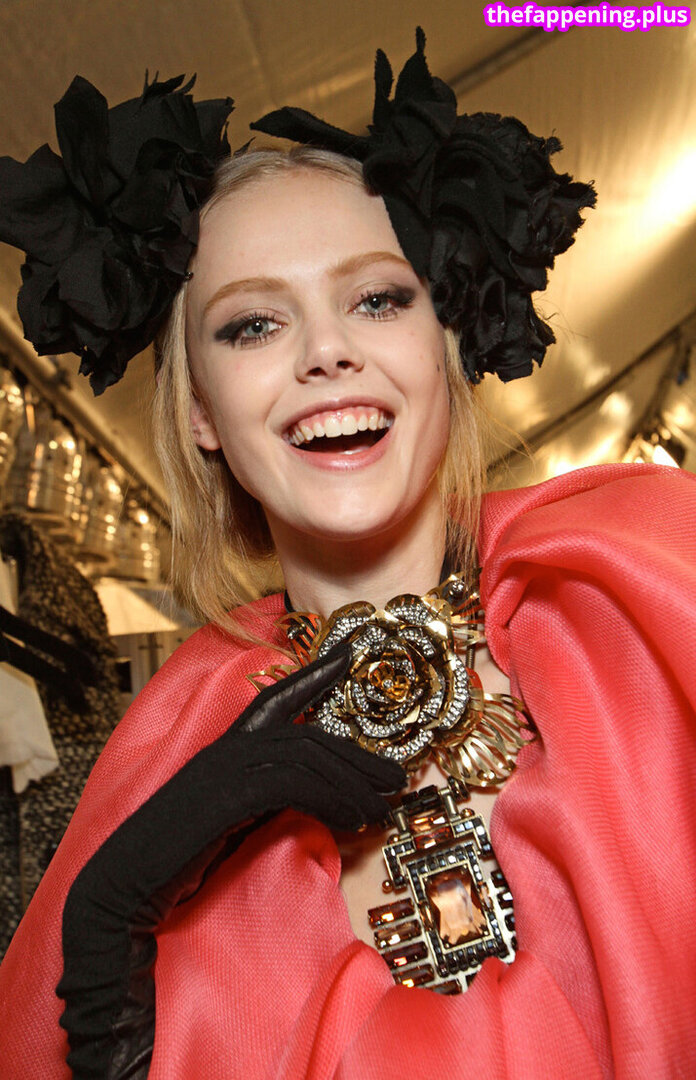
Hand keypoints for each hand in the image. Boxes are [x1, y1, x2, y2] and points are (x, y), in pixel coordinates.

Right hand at [58, 644, 405, 1078]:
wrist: (126, 883)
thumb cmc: (181, 852)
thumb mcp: (232, 813)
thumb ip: (265, 792)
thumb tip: (318, 793)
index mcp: (227, 744)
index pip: (276, 696)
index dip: (314, 673)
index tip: (349, 654)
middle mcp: (227, 747)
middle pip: (307, 735)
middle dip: (357, 756)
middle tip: (397, 778)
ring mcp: (224, 769)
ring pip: (306, 758)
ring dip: (353, 784)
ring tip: (383, 808)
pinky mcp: (226, 797)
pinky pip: (292, 786)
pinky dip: (331, 802)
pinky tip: (354, 824)